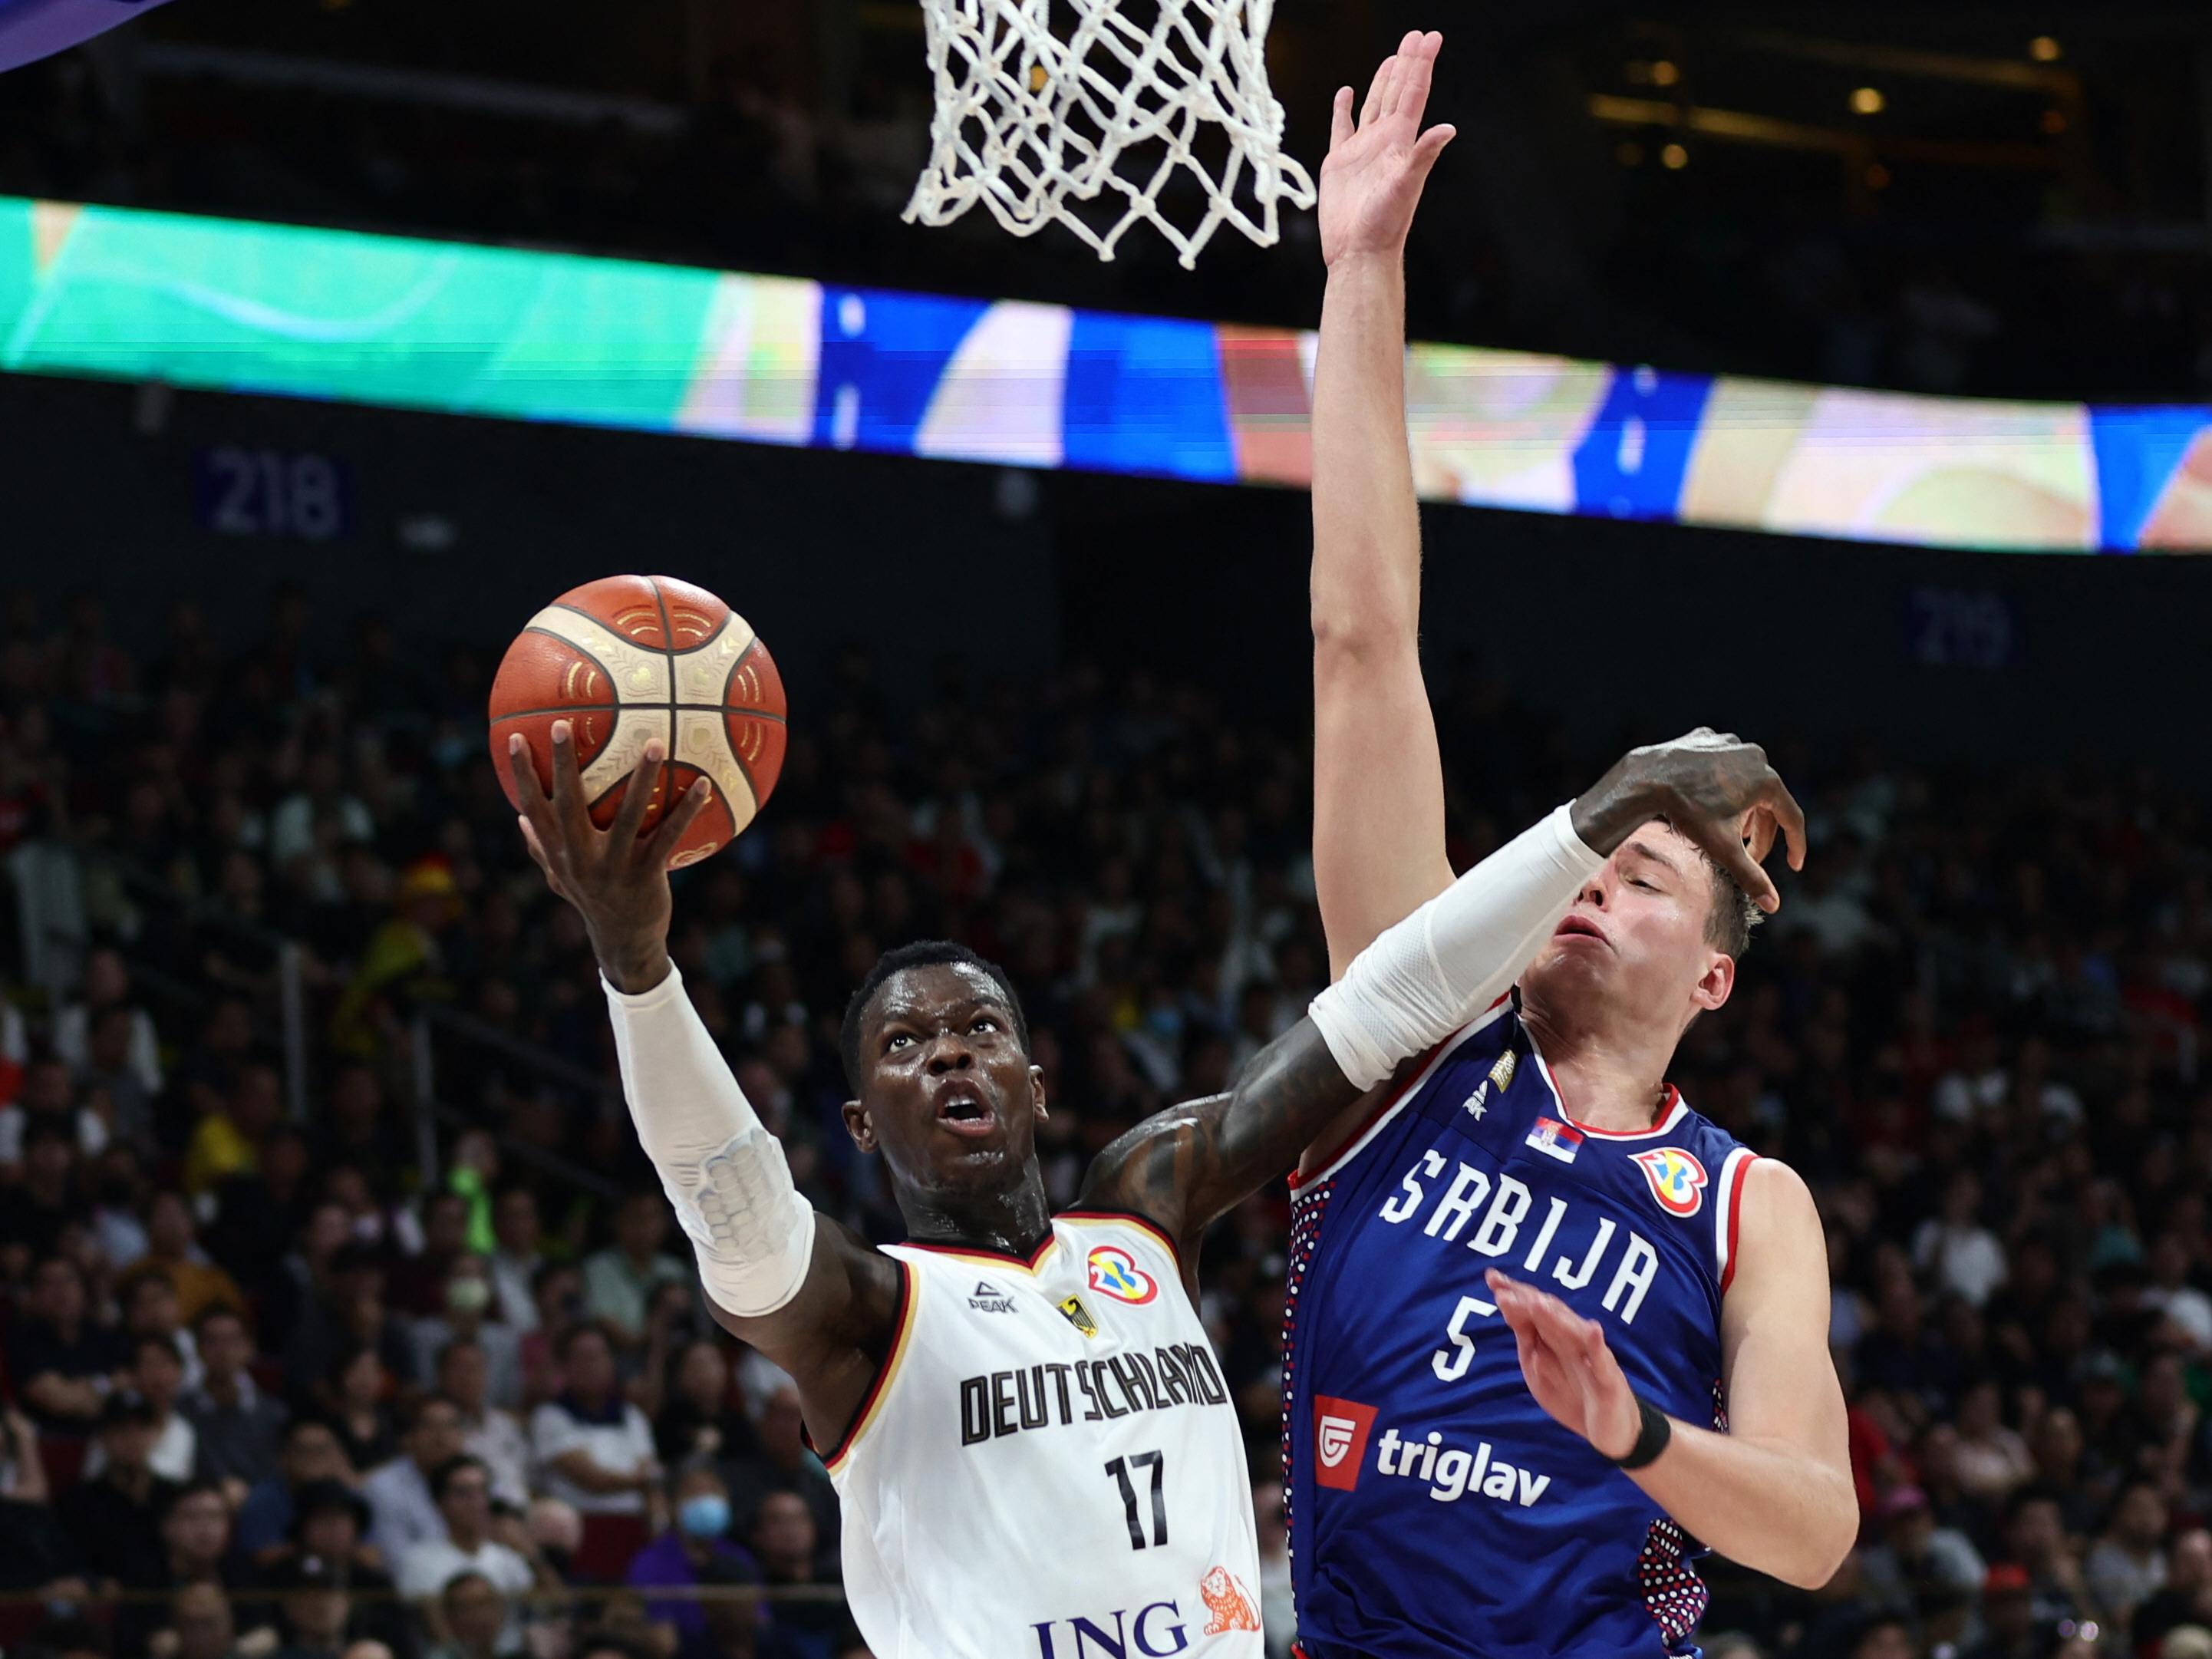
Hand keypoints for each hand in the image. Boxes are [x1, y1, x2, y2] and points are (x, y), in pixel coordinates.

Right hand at [507, 724, 711, 991]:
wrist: (624, 941)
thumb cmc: (593, 901)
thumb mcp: (561, 878)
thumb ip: (541, 849)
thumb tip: (518, 817)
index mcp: (559, 854)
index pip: (533, 809)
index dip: (523, 775)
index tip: (515, 738)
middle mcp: (580, 858)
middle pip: (568, 804)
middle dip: (562, 764)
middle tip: (563, 724)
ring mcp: (614, 867)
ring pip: (628, 815)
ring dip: (643, 777)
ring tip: (655, 742)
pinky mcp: (646, 874)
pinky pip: (669, 835)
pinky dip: (687, 809)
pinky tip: (702, 784)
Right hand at [1318, 31, 1456, 267]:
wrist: (1357, 252)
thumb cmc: (1384, 224)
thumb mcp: (1406, 186)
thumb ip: (1423, 155)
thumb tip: (1448, 129)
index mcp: (1401, 141)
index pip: (1414, 93)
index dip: (1422, 64)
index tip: (1431, 37)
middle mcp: (1384, 141)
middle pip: (1397, 92)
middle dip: (1407, 63)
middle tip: (1416, 36)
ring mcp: (1362, 149)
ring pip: (1373, 104)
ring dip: (1382, 80)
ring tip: (1393, 57)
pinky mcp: (1339, 162)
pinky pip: (1342, 127)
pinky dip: (1342, 109)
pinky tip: (1345, 93)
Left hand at [1486, 1271, 1642, 1460]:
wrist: (1612, 1432)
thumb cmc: (1575, 1396)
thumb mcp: (1541, 1370)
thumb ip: (1528, 1339)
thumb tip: (1507, 1307)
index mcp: (1557, 1339)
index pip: (1535, 1310)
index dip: (1515, 1294)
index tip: (1491, 1278)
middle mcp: (1575, 1342)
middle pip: (1552, 1315)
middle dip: (1528, 1301)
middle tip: (1503, 1291)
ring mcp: (1593, 1359)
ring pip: (1574, 1333)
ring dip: (1556, 1317)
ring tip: (1538, 1302)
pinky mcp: (1609, 1381)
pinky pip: (1603, 1362)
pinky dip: (1597, 1345)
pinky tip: (1593, 1329)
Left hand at [1571, 728, 1806, 913]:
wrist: (1646, 779)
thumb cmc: (1687, 812)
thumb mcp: (1722, 848)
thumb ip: (1751, 876)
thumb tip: (1773, 906)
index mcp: (1767, 780)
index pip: (1792, 818)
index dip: (1795, 845)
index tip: (1794, 865)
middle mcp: (1755, 756)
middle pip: (1767, 803)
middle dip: (1760, 833)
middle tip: (1750, 857)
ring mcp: (1731, 744)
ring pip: (1746, 783)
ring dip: (1743, 809)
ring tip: (1731, 831)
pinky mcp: (1709, 738)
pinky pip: (1723, 765)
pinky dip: (1723, 784)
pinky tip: (1711, 800)